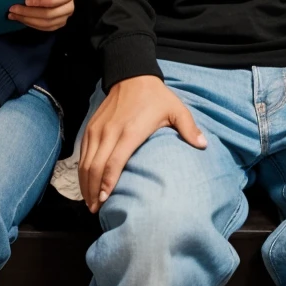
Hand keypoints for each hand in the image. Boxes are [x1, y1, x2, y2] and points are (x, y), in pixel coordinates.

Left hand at [8, 0, 77, 31]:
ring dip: (27, 20)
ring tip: (13, 14)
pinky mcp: (59, 23)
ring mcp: (66, 16)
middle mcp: (70, 4)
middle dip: (29, 12)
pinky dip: (31, 24)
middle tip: (13, 8)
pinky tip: (20, 19)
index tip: (27, 0)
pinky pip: (45, 28)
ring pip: (47, 23)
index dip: (43, 1)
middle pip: (50, 13)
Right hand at [79, 75, 206, 212]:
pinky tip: (86, 183)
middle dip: (93, 191)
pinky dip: (82, 170)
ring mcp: (98, 129)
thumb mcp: (176, 109)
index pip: (114, 162)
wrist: (131, 75)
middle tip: (96, 210)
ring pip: (86, 161)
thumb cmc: (155, 96)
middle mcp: (110, 132)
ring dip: (85, 183)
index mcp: (130, 131)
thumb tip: (203, 145)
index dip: (107, 183)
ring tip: (90, 202)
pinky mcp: (91, 127)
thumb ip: (188, 128)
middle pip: (96, 167)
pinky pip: (83, 152)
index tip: (105, 201)